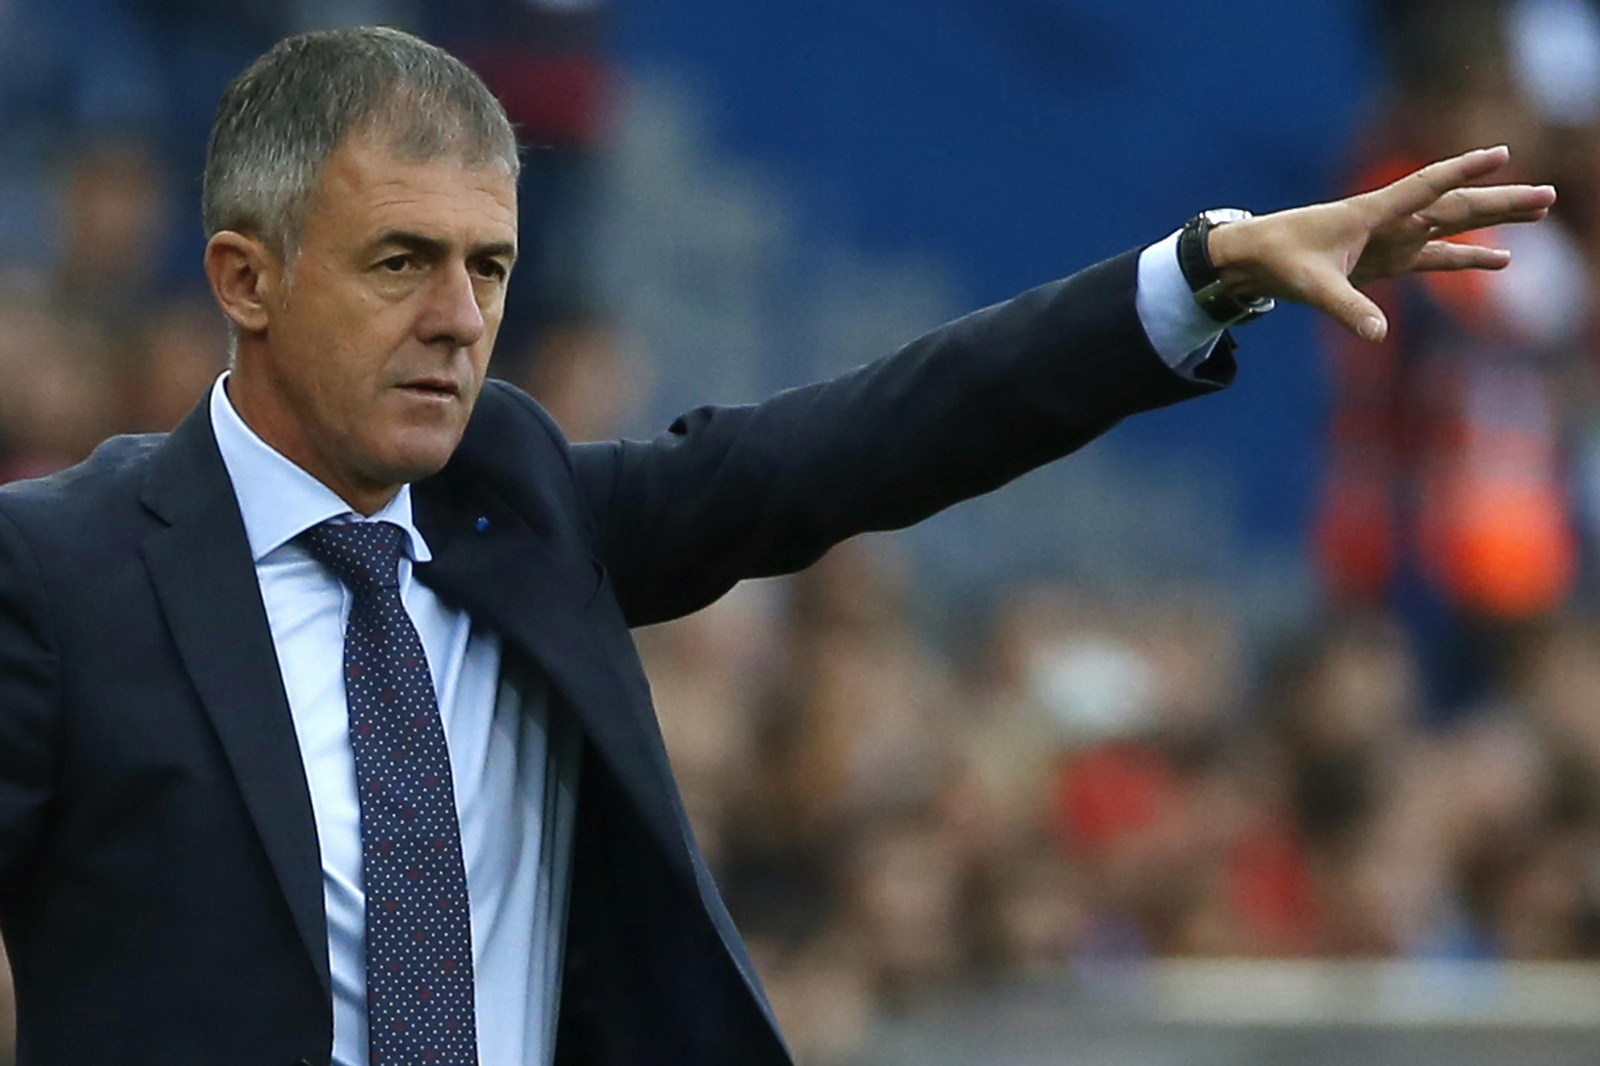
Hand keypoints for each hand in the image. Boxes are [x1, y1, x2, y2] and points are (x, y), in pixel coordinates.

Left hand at [1205, 145, 1555, 341]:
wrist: (1254, 258)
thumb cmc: (1279, 259)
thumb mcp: (1312, 286)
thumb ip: (1346, 309)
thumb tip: (1378, 336)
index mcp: (1370, 213)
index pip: (1425, 186)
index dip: (1462, 170)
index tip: (1500, 153)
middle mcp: (1388, 221)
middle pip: (1454, 207)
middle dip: (1501, 201)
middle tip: (1548, 195)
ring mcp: (1390, 241)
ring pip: (1452, 227)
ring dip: (1495, 222)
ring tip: (1541, 213)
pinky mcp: (1386, 261)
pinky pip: (1435, 258)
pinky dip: (1466, 258)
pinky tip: (1501, 260)